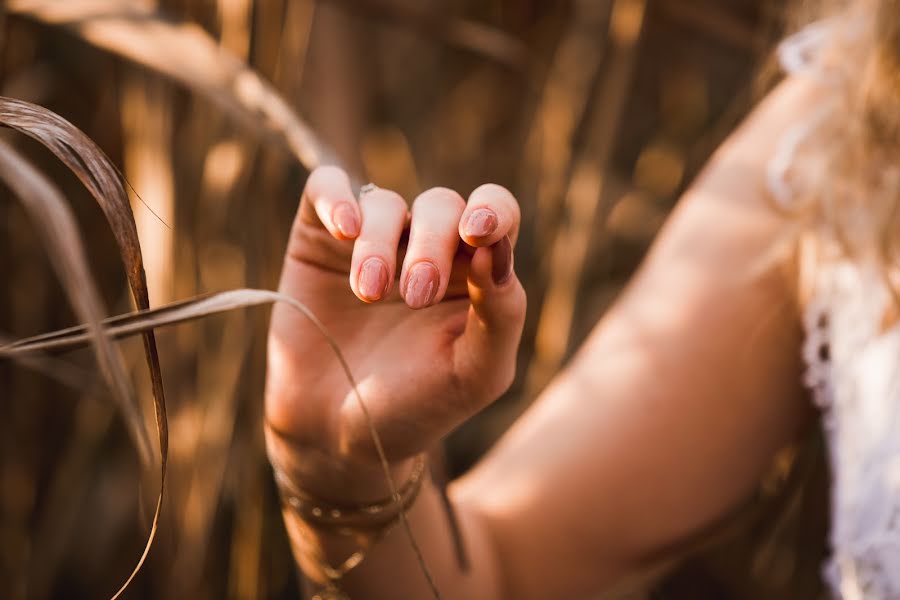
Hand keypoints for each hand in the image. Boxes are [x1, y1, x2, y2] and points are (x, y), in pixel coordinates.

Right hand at [265, 166, 524, 497]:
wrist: (333, 437)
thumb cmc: (415, 408)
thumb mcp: (474, 374)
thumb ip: (501, 314)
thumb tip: (497, 249)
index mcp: (475, 273)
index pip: (497, 214)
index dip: (493, 210)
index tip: (477, 234)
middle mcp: (427, 247)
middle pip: (441, 205)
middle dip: (431, 245)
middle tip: (413, 297)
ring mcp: (373, 241)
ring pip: (385, 203)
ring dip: (379, 245)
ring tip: (368, 294)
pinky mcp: (319, 239)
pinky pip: (327, 188)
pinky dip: (336, 198)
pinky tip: (344, 230)